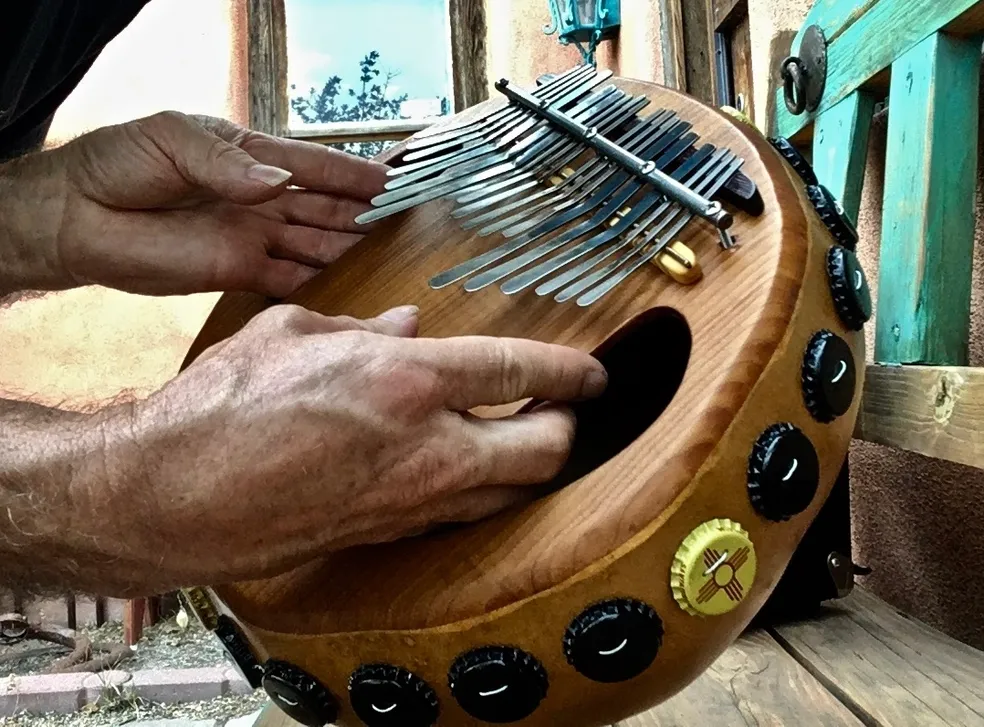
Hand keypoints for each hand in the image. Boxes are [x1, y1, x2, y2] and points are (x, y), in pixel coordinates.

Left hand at [16, 111, 389, 296]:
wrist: (77, 218)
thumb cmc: (118, 164)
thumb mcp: (171, 142)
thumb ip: (224, 164)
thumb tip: (275, 183)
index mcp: (250, 158)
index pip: (313, 167)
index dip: (352, 175)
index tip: (391, 182)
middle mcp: (260, 200)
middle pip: (324, 208)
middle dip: (361, 214)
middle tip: (402, 222)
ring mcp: (252, 238)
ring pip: (314, 244)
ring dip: (347, 249)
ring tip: (386, 255)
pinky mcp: (237, 272)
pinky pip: (288, 279)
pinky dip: (317, 283)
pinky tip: (347, 286)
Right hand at [88, 305, 606, 591]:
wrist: (174, 494)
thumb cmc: (221, 409)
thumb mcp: (294, 333)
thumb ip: (364, 328)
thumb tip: (405, 326)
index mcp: (406, 381)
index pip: (521, 371)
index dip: (572, 371)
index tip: (593, 372)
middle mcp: (425, 448)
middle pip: (544, 450)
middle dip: (569, 428)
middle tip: (567, 407)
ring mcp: (412, 501)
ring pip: (510, 492)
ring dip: (530, 463)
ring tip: (523, 435)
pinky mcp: (389, 534)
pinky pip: (461, 513)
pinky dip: (479, 489)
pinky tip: (461, 468)